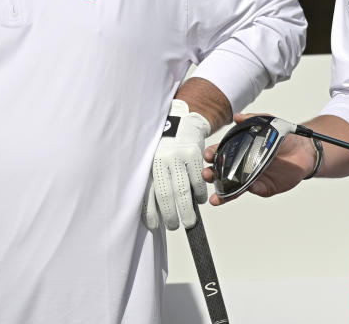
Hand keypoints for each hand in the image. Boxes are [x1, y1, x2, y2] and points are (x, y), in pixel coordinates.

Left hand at [142, 100, 210, 229]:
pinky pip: (198, 179)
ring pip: (183, 190)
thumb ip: (155, 181)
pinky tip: (199, 201)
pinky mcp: (194, 154)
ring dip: (186, 209)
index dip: (151, 212)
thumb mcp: (155, 160)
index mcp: (150, 163)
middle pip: (167, 194)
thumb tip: (154, 211)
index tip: (154, 226)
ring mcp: (179, 157)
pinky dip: (199, 193)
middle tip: (174, 226)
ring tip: (188, 221)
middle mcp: (162, 160)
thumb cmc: (165, 146)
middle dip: (170, 215)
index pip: (149, 192)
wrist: (182, 121)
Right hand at [203, 113, 318, 205]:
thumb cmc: (284, 138)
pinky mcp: (262, 187)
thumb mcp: (268, 123)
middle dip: (212, 174)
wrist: (304, 151)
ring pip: (232, 186)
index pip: (221, 151)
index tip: (207, 155)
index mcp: (240, 149)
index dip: (212, 154)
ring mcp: (251, 177)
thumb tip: (237, 117)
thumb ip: (252, 120)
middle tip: (207, 175)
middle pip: (222, 171)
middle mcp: (242, 164)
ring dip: (221, 192)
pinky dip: (242, 192)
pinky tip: (237, 192)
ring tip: (215, 198)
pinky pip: (251, 191)